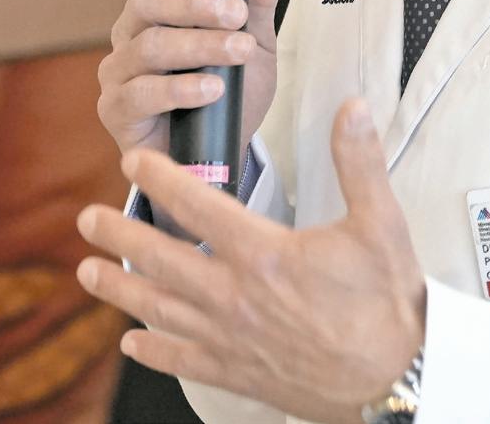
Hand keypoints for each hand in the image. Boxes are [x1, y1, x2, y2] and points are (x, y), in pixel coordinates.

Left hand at [74, 99, 424, 423]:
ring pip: (159, 309)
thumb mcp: (381, 225)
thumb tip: (352, 108)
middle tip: (85, 218)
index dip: (158, 178)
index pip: (195, 203)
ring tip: (87, 273)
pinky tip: (131, 343)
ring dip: (119, 289)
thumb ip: (358, 162)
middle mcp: (235, 295)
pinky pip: (184, 361)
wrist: (405, 380)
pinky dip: (154, 351)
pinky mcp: (239, 373)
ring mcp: (232, 338)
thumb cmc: (392, 306)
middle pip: (159, 257)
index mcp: (263, 253)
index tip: (132, 161)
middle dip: (117, 234)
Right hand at [95, 0, 284, 156]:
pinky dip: (180, 89)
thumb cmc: (232, 93)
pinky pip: (142, 92)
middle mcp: (132, 28)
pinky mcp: (116, 108)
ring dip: (199, 47)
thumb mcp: (256, 43)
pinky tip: (211, 90)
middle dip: (194, 1)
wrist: (220, 157)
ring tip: (238, 53)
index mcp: (160, 3)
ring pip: (150, 46)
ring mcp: (119, 68)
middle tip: (236, 13)